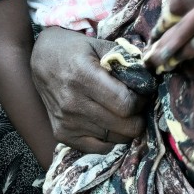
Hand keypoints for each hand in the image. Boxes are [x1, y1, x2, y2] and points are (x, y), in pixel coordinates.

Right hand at [30, 27, 150, 153]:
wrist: (42, 60)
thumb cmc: (75, 50)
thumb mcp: (100, 45)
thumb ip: (126, 60)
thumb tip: (152, 76)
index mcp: (84, 77)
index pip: (126, 104)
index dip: (142, 101)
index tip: (143, 94)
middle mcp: (73, 103)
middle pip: (124, 126)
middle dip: (138, 117)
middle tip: (137, 106)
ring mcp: (67, 122)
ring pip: (115, 139)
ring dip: (125, 128)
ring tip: (122, 114)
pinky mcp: (62, 134)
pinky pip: (99, 148)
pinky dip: (110, 139)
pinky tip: (109, 124)